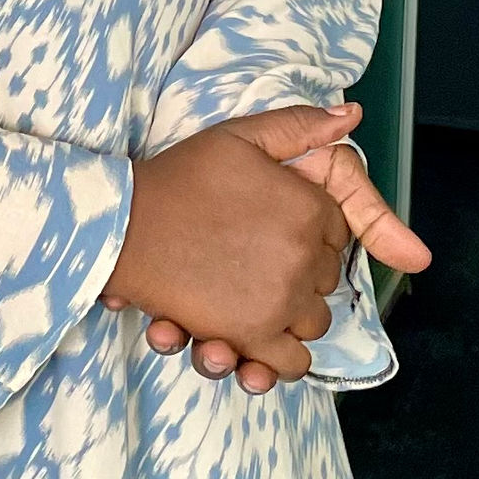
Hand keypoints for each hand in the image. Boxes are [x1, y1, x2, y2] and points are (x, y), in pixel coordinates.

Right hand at [103, 104, 355, 393]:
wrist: (125, 224)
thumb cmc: (180, 178)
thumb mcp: (240, 137)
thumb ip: (300, 126)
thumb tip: (353, 115)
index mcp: (308, 207)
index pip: (337, 232)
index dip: (309, 233)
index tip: (277, 231)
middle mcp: (303, 256)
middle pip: (326, 279)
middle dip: (300, 274)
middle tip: (258, 263)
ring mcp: (279, 300)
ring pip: (313, 322)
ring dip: (290, 316)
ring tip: (253, 301)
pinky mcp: (251, 336)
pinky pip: (292, 363)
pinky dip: (277, 358)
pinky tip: (253, 339)